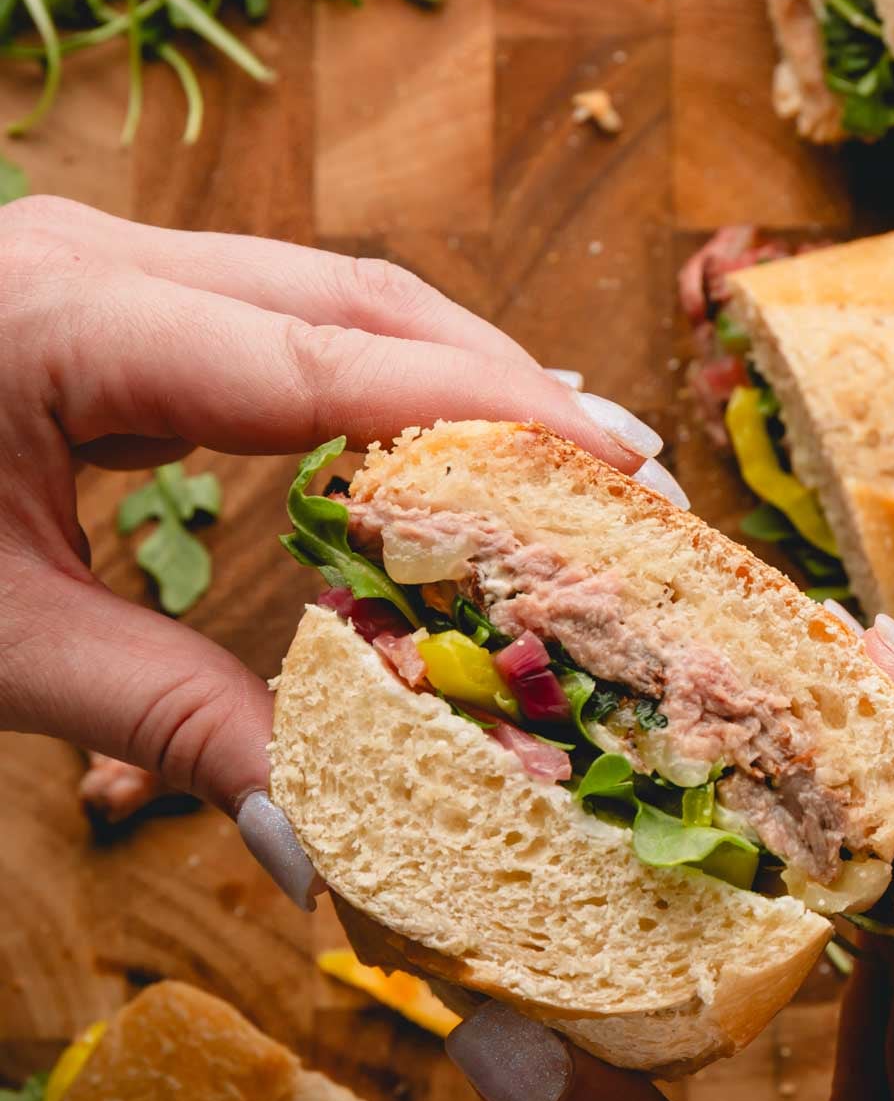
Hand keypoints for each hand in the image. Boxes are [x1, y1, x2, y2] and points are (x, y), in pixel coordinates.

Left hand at [0, 196, 672, 895]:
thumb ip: (165, 724)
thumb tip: (314, 844)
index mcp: (66, 315)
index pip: (326, 356)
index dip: (487, 409)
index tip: (618, 463)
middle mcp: (94, 257)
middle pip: (349, 294)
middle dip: (496, 378)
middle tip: (619, 472)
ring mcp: (90, 264)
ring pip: (314, 295)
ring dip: (439, 372)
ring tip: (552, 459)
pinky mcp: (88, 301)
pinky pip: (262, 325)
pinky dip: (359, 385)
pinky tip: (414, 447)